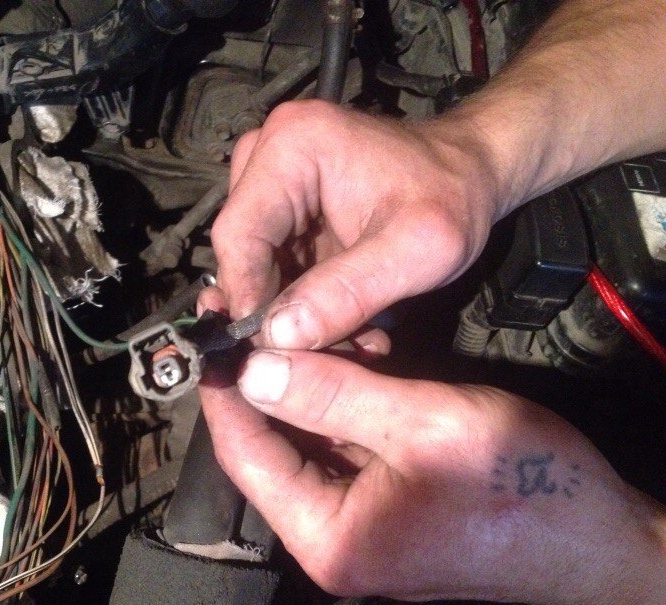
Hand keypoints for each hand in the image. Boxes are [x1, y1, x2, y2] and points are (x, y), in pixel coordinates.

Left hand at [199, 347, 665, 604]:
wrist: (597, 539)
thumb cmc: (519, 482)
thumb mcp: (423, 422)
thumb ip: (333, 395)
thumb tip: (253, 368)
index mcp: (326, 535)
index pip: (246, 457)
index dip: (225, 392)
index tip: (211, 332)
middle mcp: (330, 539)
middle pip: (272, 450)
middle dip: (266, 380)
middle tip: (253, 313)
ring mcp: (359, 526)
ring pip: (310, 444)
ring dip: (311, 384)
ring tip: (312, 323)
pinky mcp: (386, 508)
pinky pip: (346, 451)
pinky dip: (346, 404)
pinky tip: (360, 356)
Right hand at [210, 100, 500, 348]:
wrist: (471, 173)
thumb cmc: (453, 197)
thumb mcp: (416, 250)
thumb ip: (347, 293)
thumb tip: (279, 336)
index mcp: (293, 145)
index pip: (237, 234)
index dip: (245, 295)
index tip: (267, 347)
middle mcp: (268, 153)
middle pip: (239, 249)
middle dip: (267, 306)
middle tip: (303, 354)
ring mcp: (271, 178)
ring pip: (251, 262)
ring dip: (282, 308)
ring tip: (328, 339)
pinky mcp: (281, 205)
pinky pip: (269, 263)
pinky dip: (294, 299)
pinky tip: (327, 323)